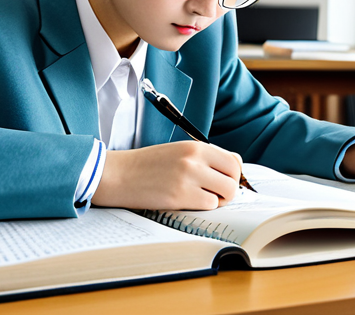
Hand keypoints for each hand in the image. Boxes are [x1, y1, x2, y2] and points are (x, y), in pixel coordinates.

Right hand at [91, 141, 241, 210]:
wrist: (118, 174)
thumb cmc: (148, 165)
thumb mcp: (178, 152)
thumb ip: (205, 158)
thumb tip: (236, 165)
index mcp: (195, 146)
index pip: (233, 161)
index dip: (233, 175)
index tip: (222, 181)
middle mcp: (194, 159)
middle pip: (234, 178)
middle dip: (228, 190)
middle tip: (213, 193)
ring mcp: (188, 177)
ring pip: (226, 194)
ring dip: (217, 200)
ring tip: (199, 198)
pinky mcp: (180, 196)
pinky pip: (209, 205)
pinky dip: (202, 207)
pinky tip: (186, 203)